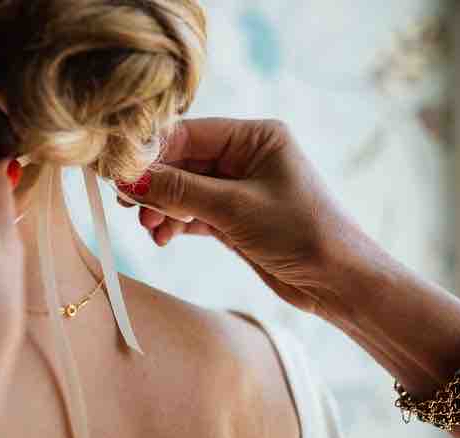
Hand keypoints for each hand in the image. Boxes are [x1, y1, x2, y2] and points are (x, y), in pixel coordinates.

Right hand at [120, 118, 368, 318]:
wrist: (338, 282)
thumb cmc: (301, 232)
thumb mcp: (234, 208)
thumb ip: (179, 191)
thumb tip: (129, 179)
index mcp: (256, 136)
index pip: (189, 134)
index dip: (152, 153)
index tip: (120, 172)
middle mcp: (246, 156)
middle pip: (182, 162)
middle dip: (155, 185)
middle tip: (127, 204)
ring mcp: (239, 188)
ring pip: (184, 190)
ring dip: (163, 208)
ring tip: (150, 227)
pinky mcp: (235, 218)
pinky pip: (193, 214)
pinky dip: (176, 224)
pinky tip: (163, 238)